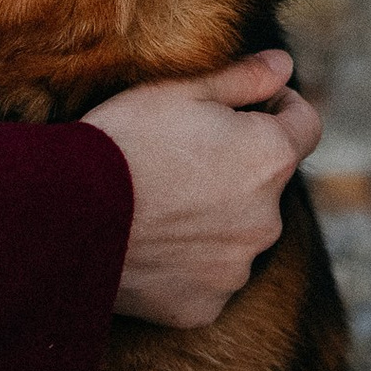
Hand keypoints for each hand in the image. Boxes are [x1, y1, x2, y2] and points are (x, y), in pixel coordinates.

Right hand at [79, 50, 321, 327]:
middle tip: (181, 157)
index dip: (279, 106)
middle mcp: (268, 219)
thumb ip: (243, 78)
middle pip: (268, 183)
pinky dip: (188, 262)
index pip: (305, 124)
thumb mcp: (181, 90)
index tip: (246, 106)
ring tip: (158, 203)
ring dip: (215, 217)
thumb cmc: (124, 140)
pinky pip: (207, 277)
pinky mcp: (204, 305)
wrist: (65, 215)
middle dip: (239, 167)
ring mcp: (237, 267)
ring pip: (238, 233)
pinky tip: (149, 243)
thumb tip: (284, 65)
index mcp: (270, 157)